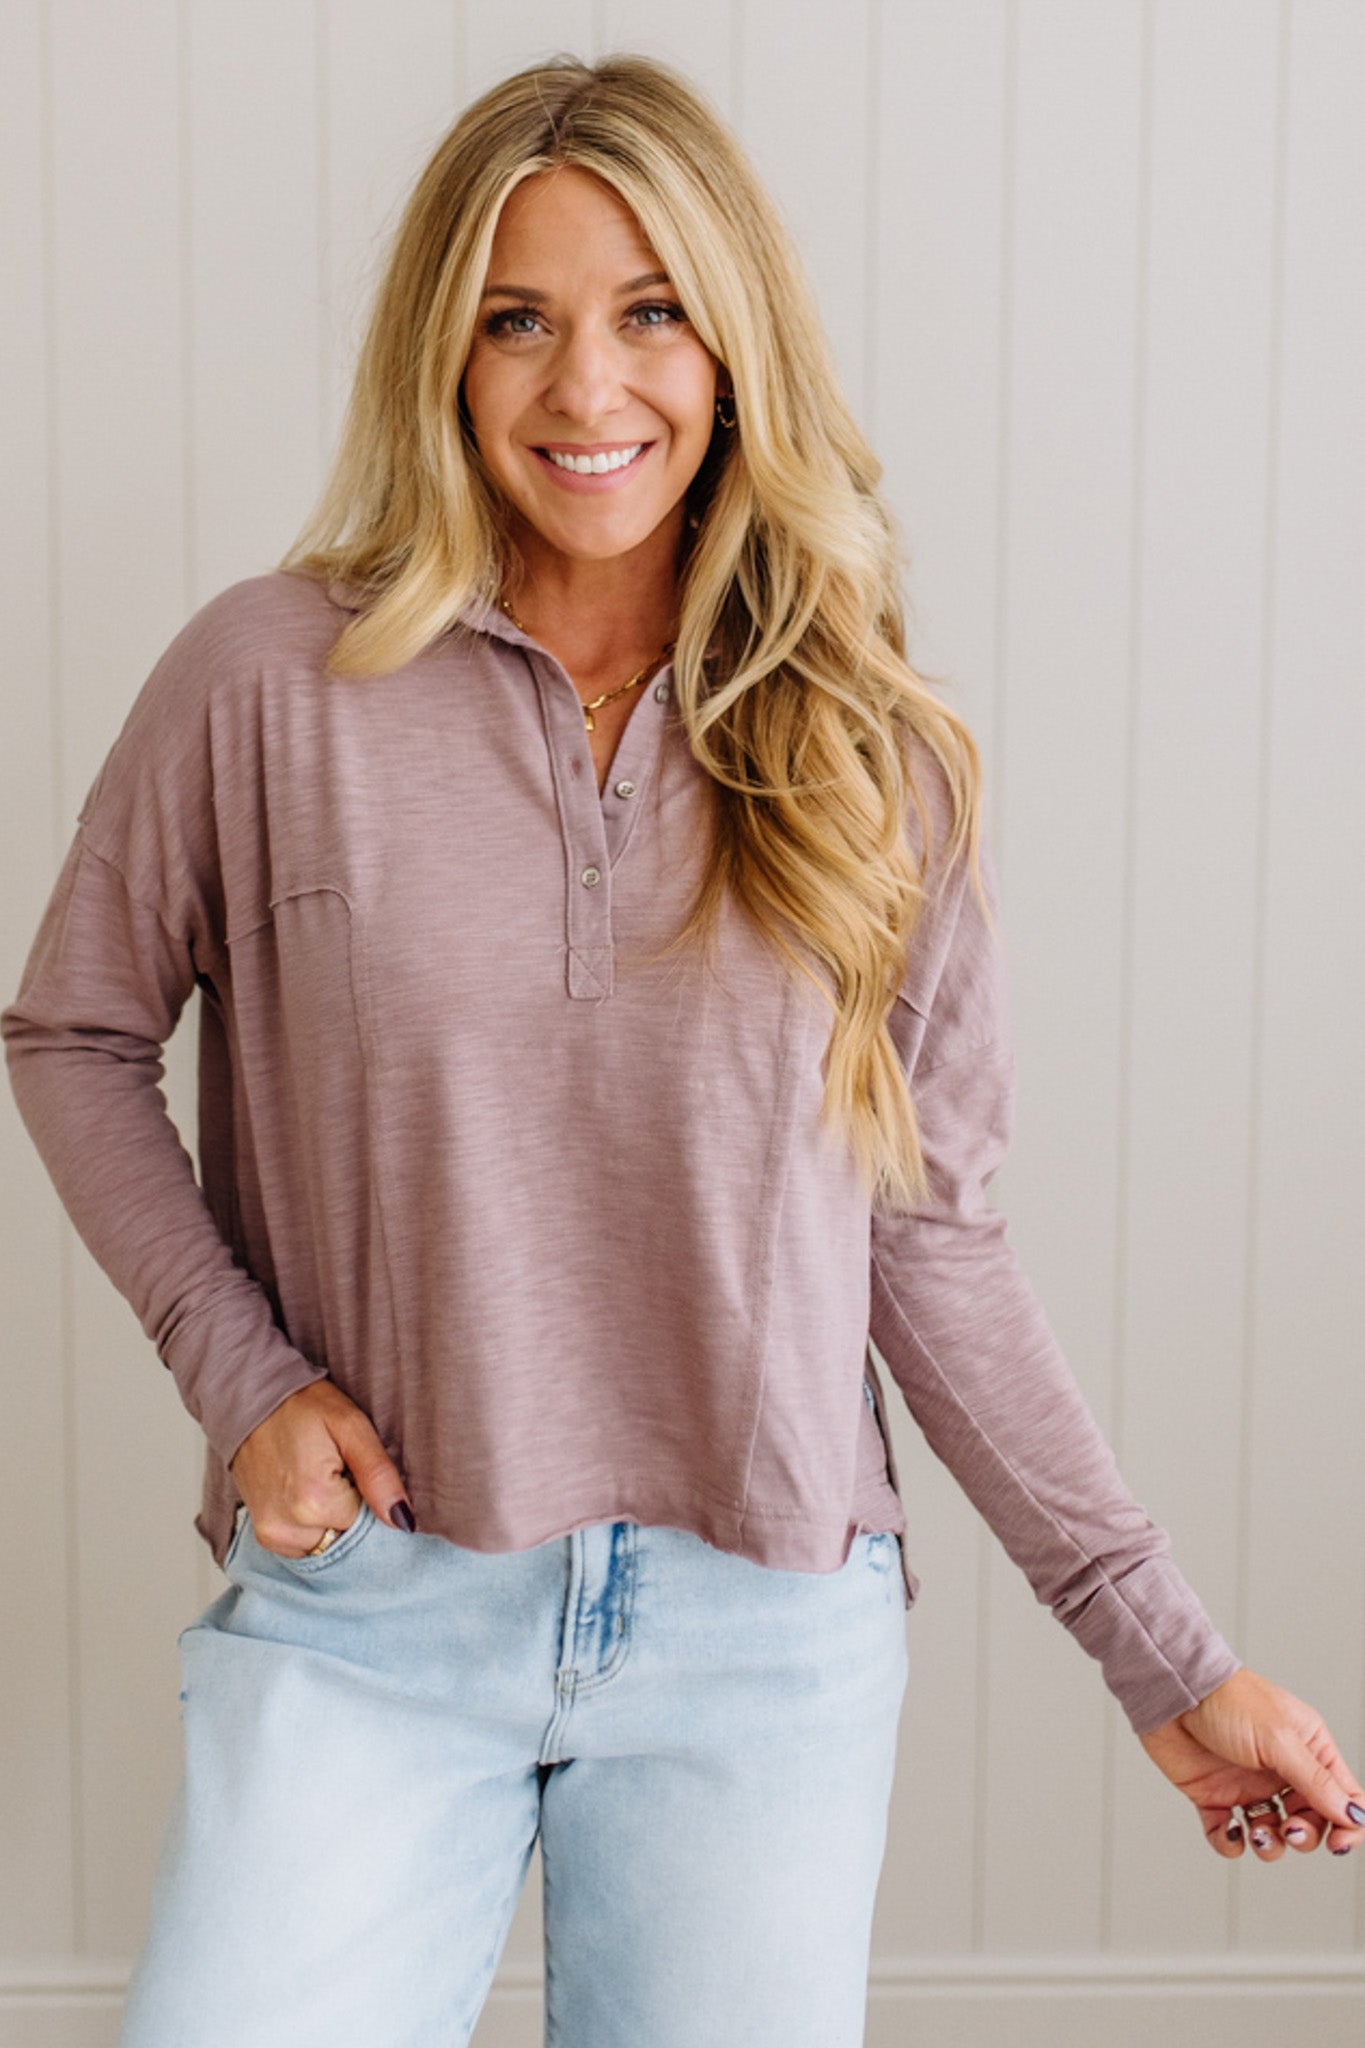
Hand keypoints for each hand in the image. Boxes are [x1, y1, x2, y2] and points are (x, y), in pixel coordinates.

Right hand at [228, 1380, 415, 1556]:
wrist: (251, 1399)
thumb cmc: (303, 1406)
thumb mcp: (351, 1426)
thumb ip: (379, 1475)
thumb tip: (403, 1521)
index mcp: (315, 1501)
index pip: (370, 1523)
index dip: (370, 1495)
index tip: (354, 1468)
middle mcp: (289, 1527)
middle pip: (348, 1537)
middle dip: (352, 1509)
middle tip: (337, 1470)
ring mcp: (273, 1535)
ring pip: (328, 1543)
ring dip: (332, 1519)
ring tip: (319, 1478)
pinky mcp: (264, 1536)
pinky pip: (306, 1544)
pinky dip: (314, 1525)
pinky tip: (306, 1492)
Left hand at [1138, 1666, 1364, 1860]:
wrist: (1173, 1691)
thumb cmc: (1227, 1700)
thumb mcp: (1280, 1739)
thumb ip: (1315, 1781)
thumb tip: (1352, 1816)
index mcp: (1308, 1749)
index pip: (1343, 1797)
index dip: (1348, 1825)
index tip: (1338, 1843)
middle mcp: (1281, 1770)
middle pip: (1310, 1821)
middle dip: (1304, 1836)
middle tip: (1289, 1829)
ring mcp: (1247, 1784)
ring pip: (1272, 1834)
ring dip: (1270, 1845)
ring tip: (1258, 1834)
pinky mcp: (1214, 1795)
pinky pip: (1227, 1834)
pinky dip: (1230, 1843)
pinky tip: (1230, 1832)